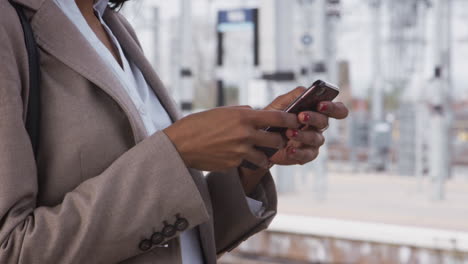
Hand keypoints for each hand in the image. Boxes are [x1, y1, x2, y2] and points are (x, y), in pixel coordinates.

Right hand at [163, 107, 299, 171]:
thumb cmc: (200, 123)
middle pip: (276, 141)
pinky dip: (247, 161)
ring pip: (265, 157)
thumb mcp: (223, 111)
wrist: (180, 144)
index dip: (291, 120)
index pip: (278, 118)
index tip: (296, 121)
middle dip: (279, 141)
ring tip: (259, 152)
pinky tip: (238, 157)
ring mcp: (240, 151)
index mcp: (244, 117)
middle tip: (278, 140)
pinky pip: (248, 163)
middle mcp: (245, 134)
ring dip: (265, 155)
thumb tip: (257, 113)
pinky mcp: (233, 164)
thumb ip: (243, 113)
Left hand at [265, 87, 348, 164]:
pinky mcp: (306, 155)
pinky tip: (289, 149)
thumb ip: (295, 95)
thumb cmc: (273, 117)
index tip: (321, 105)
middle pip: (324, 122)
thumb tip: (308, 90)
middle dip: (313, 118)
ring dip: (303, 135)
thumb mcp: (281, 103)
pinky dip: (298, 152)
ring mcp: (313, 141)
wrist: (259, 137)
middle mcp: (318, 126)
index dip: (333, 108)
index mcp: (316, 111)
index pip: (337, 109)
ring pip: (316, 139)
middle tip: (301, 116)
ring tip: (288, 132)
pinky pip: (307, 155)